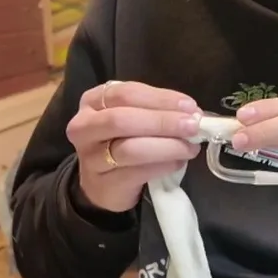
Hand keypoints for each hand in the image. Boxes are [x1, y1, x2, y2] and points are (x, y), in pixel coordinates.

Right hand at [66, 81, 202, 212]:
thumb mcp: (132, 117)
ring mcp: (90, 157)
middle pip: (123, 119)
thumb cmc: (121, 141)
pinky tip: (178, 162)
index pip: (126, 93)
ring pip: (130, 148)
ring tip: (190, 148)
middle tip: (193, 126)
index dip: (160, 98)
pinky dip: (162, 166)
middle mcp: (85, 126)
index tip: (189, 106)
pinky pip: (136, 173)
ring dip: (167, 146)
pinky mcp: (103, 183)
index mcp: (93, 101)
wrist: (101, 183)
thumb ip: (156, 111)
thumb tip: (193, 113)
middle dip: (163, 122)